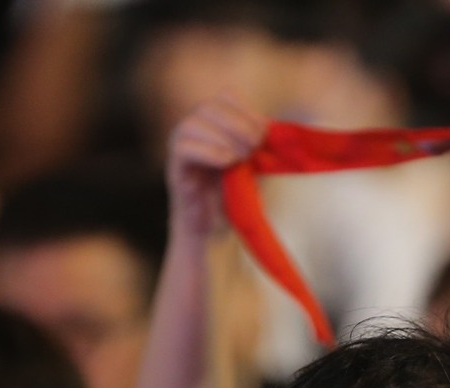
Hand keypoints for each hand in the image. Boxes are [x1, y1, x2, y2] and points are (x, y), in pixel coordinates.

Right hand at [167, 96, 269, 240]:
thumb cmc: (234, 195)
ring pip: (193, 122)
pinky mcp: (174, 167)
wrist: (214, 229)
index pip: (225, 96)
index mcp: (214, 122)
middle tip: (255, 146)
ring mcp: (181, 146)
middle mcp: (194, 129)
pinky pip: (183, 147)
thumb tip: (275, 128)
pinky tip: (227, 162)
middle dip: (237, 123)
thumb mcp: (254, 164)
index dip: (246, 110)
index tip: (265, 133)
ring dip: (223, 137)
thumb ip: (261, 145)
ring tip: (241, 157)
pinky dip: (208, 151)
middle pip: (209, 106)